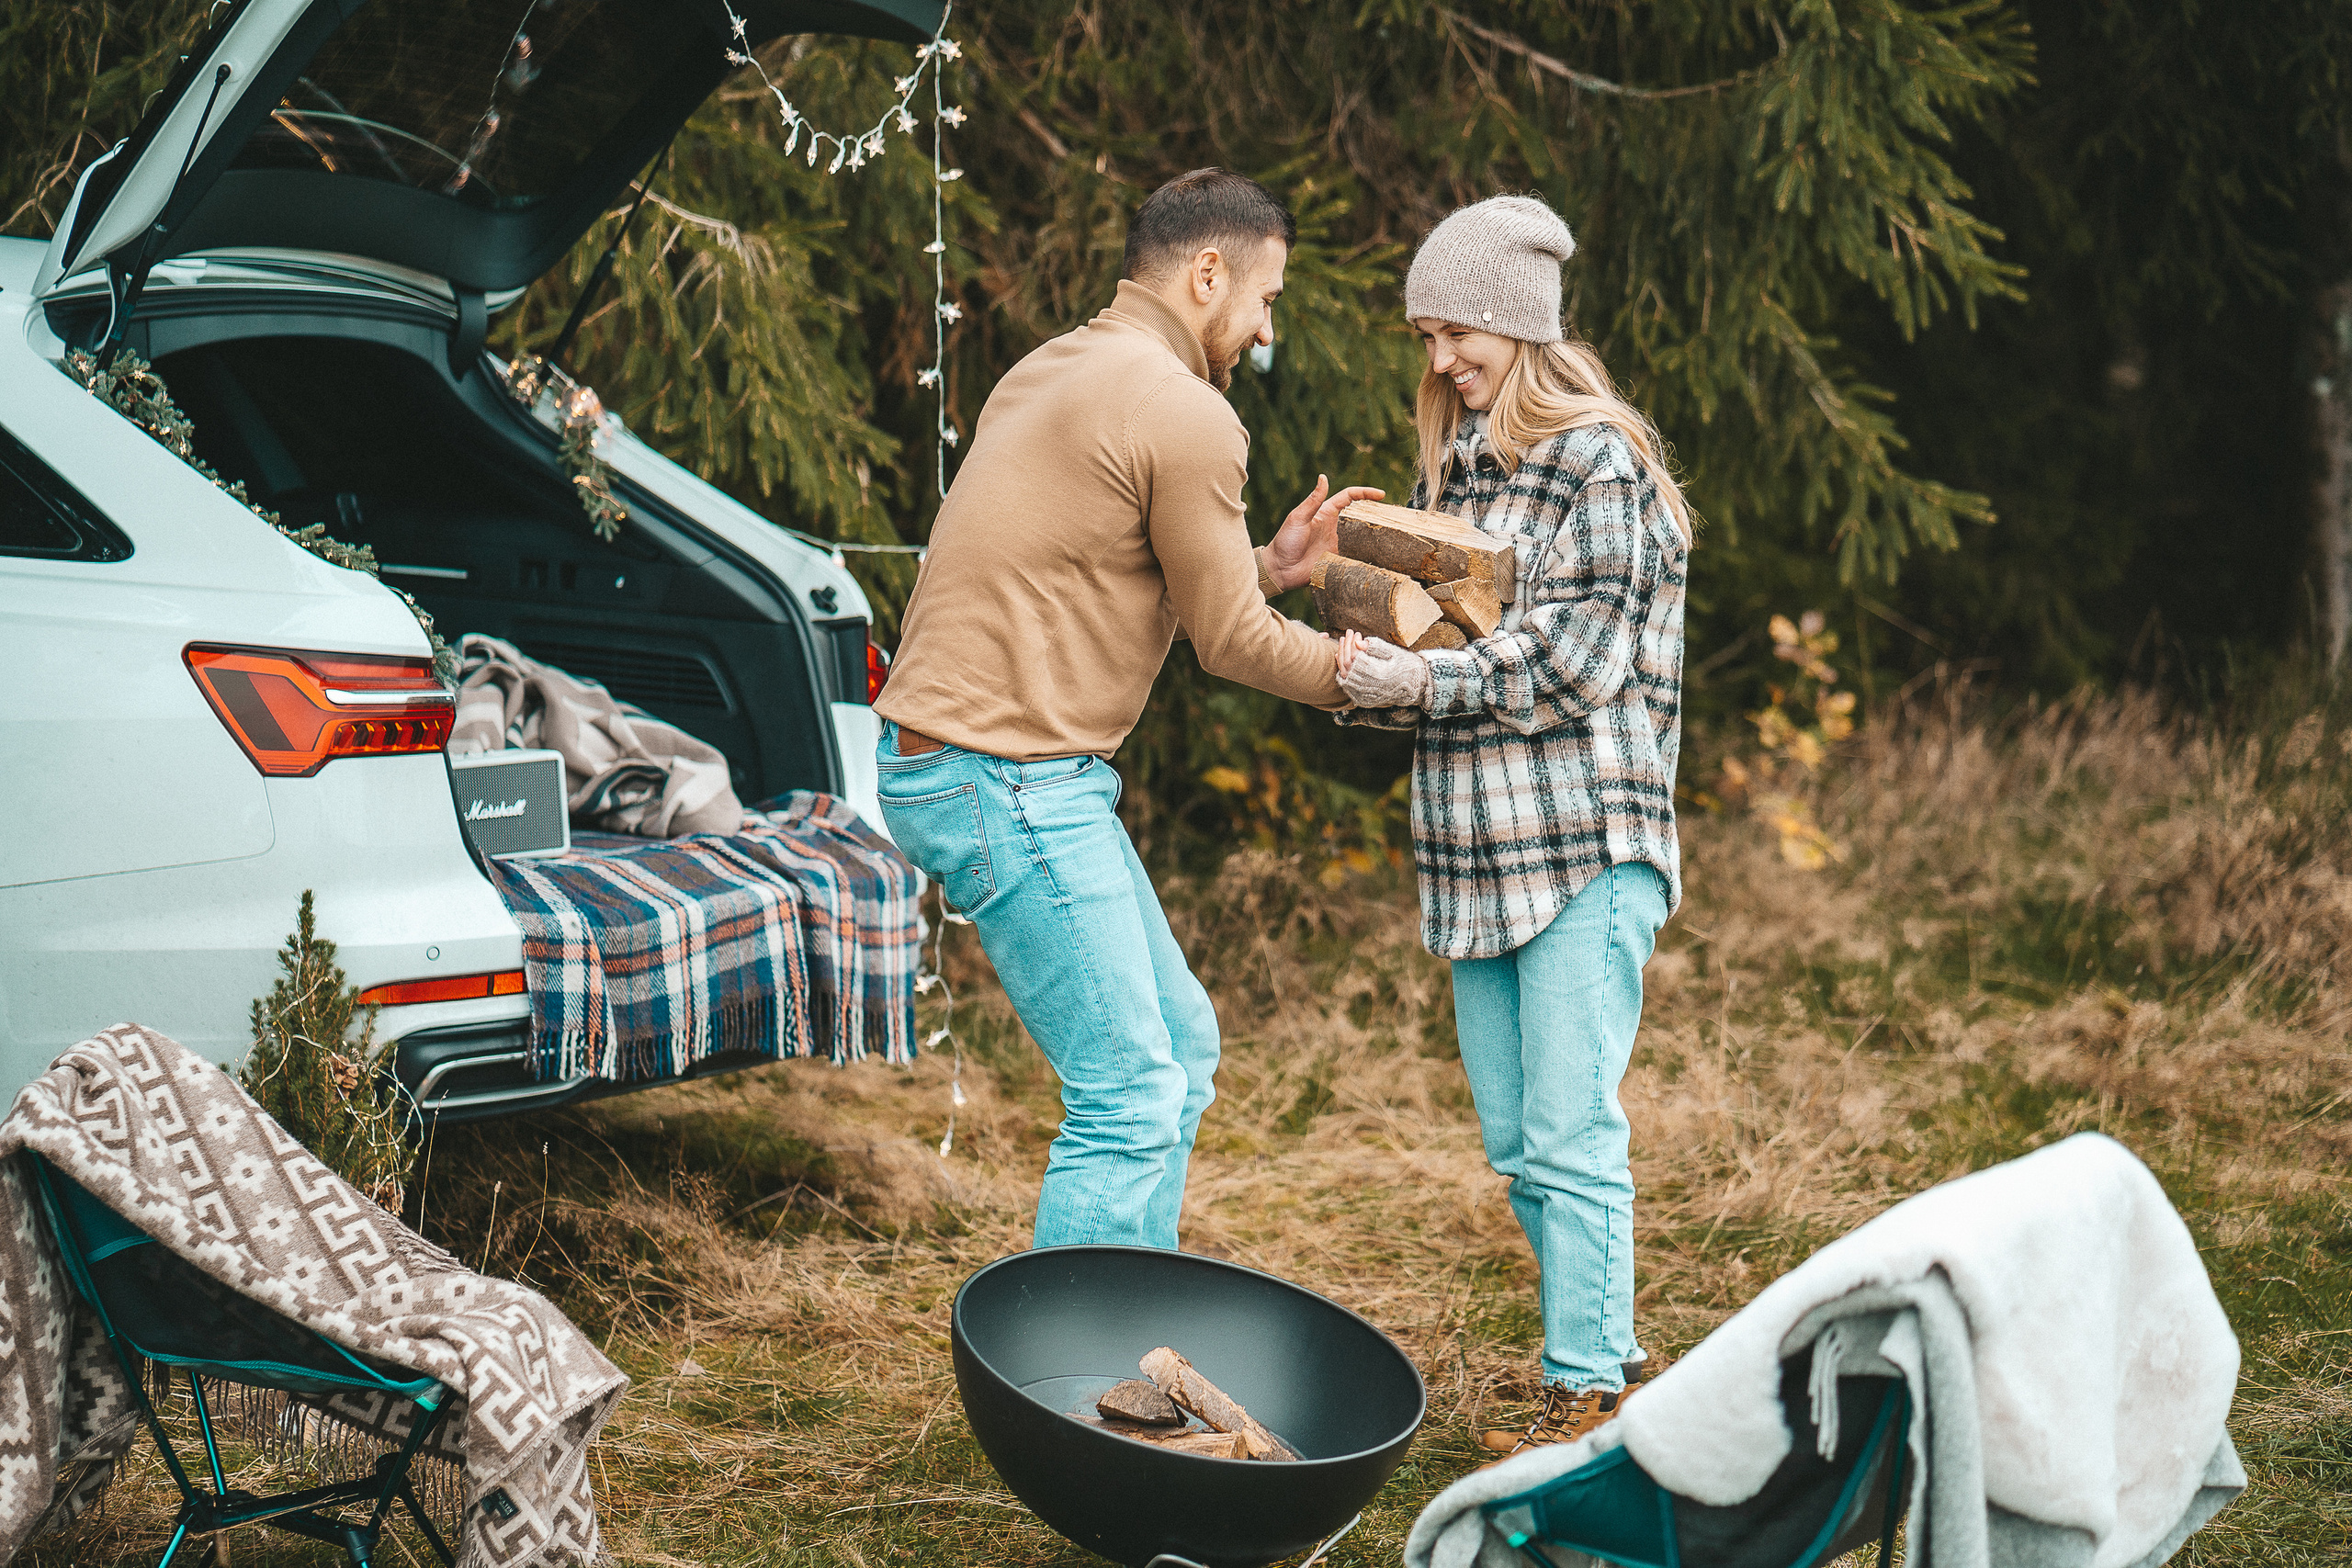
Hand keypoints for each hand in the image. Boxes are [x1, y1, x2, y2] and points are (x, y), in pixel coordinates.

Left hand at [1265, 475, 1384, 592]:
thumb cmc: (1285, 541)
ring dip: (1375, 533)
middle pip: (1360, 515)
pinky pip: (1357, 555)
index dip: (1365, 493)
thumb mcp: (1298, 518)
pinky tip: (1379, 553)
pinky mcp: (1339, 559)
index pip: (1349, 497)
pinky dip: (1367, 553)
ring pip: (1362, 535)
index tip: (1381, 494)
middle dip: (1376, 512)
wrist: (1279, 570)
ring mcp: (1339, 543)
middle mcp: (1335, 527)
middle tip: (1392, 514)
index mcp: (1326, 513)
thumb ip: (1312, 500)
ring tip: (1392, 533)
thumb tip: (1323, 476)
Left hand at [1336, 635, 1430, 709]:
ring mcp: (1364, 695)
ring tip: (1343, 642)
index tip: (1354, 632)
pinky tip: (1340, 657)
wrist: (1415, 686)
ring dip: (1341, 657)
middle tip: (1346, 634)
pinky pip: (1347, 684)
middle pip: (1347, 665)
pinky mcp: (1362, 698)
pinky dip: (1342, 670)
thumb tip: (1357, 642)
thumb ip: (1375, 647)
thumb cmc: (1406, 665)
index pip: (1355, 656)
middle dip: (1345, 647)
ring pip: (1345, 674)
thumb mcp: (1394, 653)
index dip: (1352, 643)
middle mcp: (1368, 687)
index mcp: (1377, 674)